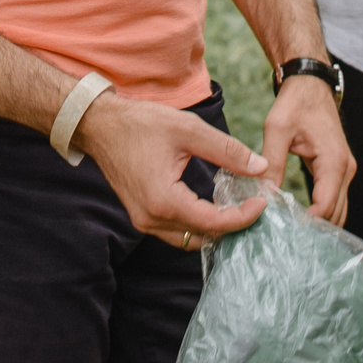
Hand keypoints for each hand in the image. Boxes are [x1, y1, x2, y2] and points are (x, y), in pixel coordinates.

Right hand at [76, 91, 269, 249]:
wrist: (100, 125)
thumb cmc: (140, 123)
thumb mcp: (188, 130)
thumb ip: (227, 151)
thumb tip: (260, 167)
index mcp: (164, 200)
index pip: (213, 223)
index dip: (243, 217)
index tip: (262, 201)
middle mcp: (151, 218)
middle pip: (203, 236)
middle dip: (233, 225)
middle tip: (255, 204)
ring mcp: (144, 220)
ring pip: (189, 239)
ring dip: (215, 228)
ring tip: (238, 207)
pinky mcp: (141, 215)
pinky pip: (176, 231)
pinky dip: (198, 224)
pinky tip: (213, 206)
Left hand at [263, 75, 355, 223]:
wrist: (310, 84)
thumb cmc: (295, 103)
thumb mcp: (277, 129)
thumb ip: (272, 162)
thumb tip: (264, 193)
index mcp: (333, 161)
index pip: (324, 207)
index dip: (306, 224)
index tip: (282, 231)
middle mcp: (345, 169)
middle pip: (335, 215)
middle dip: (313, 230)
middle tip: (284, 239)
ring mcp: (344, 170)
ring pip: (337, 210)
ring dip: (318, 224)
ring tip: (290, 233)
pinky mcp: (337, 169)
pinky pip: (333, 199)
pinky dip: (320, 212)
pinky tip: (298, 219)